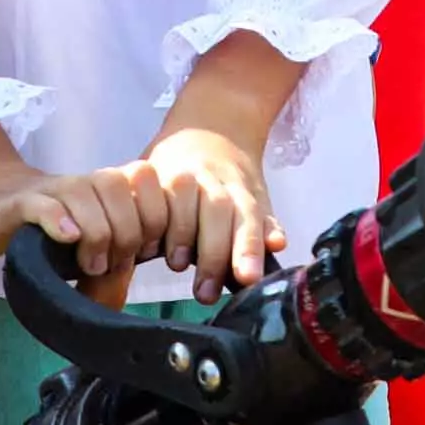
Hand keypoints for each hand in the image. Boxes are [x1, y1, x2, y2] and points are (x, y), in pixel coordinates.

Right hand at [0, 126, 167, 309]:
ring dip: (95, 233)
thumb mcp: (84, 242)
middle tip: (109, 265)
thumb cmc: (42, 228)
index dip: (152, 217)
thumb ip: (112, 254)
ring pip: (83, 193)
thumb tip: (132, 289)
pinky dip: (58, 220)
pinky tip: (66, 239)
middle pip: (118, 187)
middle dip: (124, 231)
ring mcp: (47, 191)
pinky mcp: (16, 205)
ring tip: (88, 266)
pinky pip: (41, 205)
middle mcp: (79, 183)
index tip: (143, 252)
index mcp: (102, 187)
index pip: (145, 181)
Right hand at [132, 124, 287, 302]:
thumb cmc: (228, 181)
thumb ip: (262, 225)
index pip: (248, 218)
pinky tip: (146, 243)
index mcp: (239, 189)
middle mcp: (211, 179)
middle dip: (213, 252)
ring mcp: (180, 173)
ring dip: (180, 233)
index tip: (248, 277)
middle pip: (217, 211)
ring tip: (177, 265)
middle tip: (206, 292)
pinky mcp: (150, 173)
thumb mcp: (253, 198)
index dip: (247, 247)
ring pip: (182, 197)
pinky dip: (148, 217)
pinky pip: (149, 192)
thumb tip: (278, 244)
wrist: (204, 132)